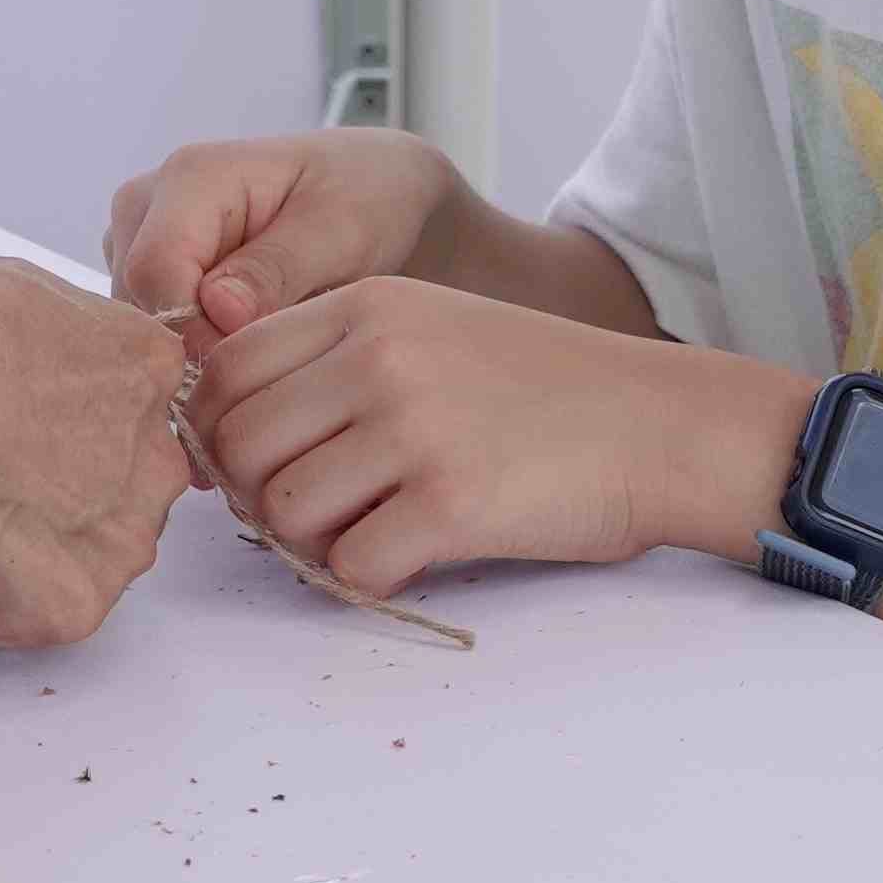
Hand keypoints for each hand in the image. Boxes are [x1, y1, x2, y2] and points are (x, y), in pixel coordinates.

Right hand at [0, 245, 191, 647]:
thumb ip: (28, 319)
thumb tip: (6, 337)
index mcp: (142, 360)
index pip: (132, 389)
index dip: (68, 399)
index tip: (15, 407)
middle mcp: (155, 450)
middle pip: (130, 471)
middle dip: (71, 474)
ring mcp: (121, 535)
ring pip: (98, 544)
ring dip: (44, 538)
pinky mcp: (74, 606)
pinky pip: (49, 605)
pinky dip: (5, 593)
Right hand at [106, 128, 459, 334]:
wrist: (376, 191)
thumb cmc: (366, 198)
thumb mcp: (340, 230)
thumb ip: (277, 269)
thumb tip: (217, 312)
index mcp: (190, 176)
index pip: (154, 271)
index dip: (196, 331)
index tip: (257, 356)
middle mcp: (146, 203)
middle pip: (138, 302)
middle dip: (196, 343)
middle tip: (273, 350)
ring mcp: (138, 239)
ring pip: (139, 323)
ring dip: (196, 347)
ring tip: (270, 336)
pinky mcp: (148, 274)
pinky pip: (149, 329)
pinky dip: (193, 346)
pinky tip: (248, 340)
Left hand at [193, 278, 797, 597]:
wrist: (661, 424)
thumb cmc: (546, 389)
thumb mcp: (433, 328)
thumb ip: (338, 360)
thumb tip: (232, 434)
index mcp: (366, 305)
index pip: (224, 369)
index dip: (220, 429)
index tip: (262, 462)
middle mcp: (378, 357)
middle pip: (238, 445)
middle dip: (258, 495)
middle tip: (313, 512)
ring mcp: (413, 428)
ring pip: (281, 510)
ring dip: (311, 541)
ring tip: (367, 533)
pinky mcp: (450, 502)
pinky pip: (350, 564)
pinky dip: (367, 577)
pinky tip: (410, 558)